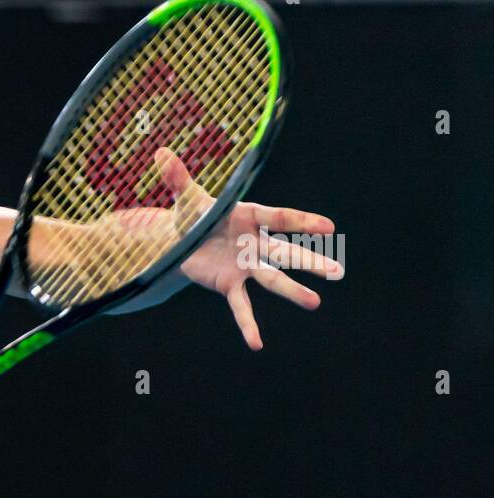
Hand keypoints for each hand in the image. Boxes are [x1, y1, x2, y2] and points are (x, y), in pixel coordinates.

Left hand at [156, 147, 342, 350]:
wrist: (180, 241)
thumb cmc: (192, 215)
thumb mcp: (185, 198)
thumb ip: (177, 178)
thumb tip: (161, 153)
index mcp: (250, 216)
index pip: (279, 217)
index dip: (302, 221)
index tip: (328, 226)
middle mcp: (255, 242)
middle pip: (284, 252)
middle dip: (308, 261)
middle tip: (336, 271)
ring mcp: (246, 265)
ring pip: (272, 278)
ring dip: (292, 290)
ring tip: (315, 302)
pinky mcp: (230, 284)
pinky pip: (241, 307)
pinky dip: (247, 325)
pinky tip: (256, 344)